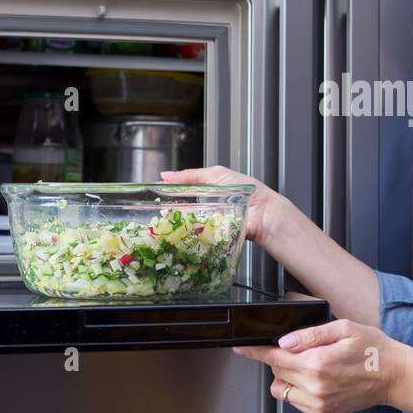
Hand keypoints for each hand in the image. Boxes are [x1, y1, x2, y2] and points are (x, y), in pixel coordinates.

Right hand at [158, 164, 289, 248]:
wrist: (264, 213)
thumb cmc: (247, 191)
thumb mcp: (216, 175)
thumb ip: (190, 175)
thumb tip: (166, 175)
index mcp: (206, 192)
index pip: (181, 191)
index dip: (165, 192)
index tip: (147, 192)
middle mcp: (205, 208)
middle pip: (180, 208)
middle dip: (165, 208)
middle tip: (149, 207)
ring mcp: (208, 223)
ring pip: (185, 222)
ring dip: (174, 220)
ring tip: (159, 218)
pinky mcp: (211, 237)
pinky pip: (196, 235)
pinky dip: (187, 233)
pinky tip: (176, 230)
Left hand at [232, 319, 407, 412]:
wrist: (395, 377)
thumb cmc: (374, 350)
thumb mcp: (344, 329)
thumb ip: (311, 334)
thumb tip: (285, 340)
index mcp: (318, 364)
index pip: (274, 357)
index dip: (255, 351)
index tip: (241, 348)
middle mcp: (315, 387)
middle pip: (277, 371)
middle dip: (281, 358)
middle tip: (304, 350)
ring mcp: (318, 404)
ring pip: (282, 389)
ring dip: (289, 376)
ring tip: (314, 366)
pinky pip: (296, 401)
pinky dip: (300, 390)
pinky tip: (320, 380)